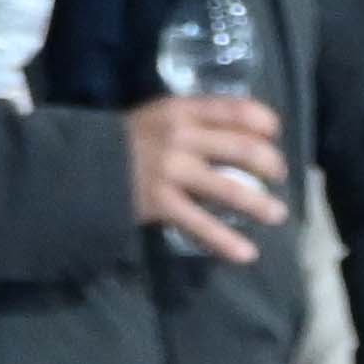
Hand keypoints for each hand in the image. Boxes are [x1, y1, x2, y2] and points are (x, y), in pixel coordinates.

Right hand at [123, 88, 285, 256]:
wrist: (84, 163)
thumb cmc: (131, 140)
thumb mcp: (160, 117)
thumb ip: (196, 121)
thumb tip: (245, 132)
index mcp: (181, 110)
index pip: (234, 109)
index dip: (263, 121)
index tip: (274, 133)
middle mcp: (180, 136)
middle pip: (242, 149)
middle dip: (271, 165)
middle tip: (279, 176)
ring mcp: (172, 170)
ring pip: (230, 190)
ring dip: (261, 205)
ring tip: (277, 214)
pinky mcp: (162, 202)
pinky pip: (202, 225)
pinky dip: (227, 243)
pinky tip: (247, 254)